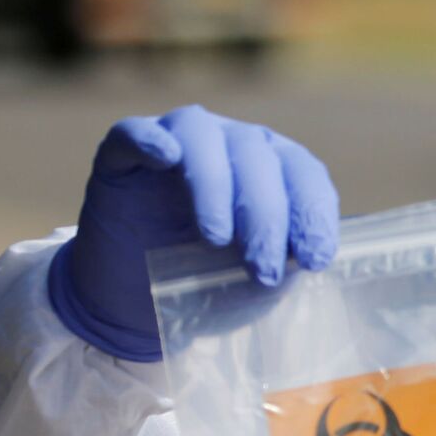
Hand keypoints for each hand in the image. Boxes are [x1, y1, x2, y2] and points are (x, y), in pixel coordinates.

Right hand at [47, 105, 339, 360]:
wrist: (134, 303)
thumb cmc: (209, 284)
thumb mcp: (254, 281)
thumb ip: (281, 264)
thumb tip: (303, 258)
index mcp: (272, 168)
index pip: (302, 172)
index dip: (312, 212)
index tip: (315, 259)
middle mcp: (228, 143)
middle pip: (255, 154)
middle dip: (266, 214)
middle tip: (264, 269)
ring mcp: (174, 141)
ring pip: (200, 135)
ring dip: (213, 184)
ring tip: (216, 239)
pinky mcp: (120, 156)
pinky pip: (133, 133)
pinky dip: (149, 140)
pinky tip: (165, 156)